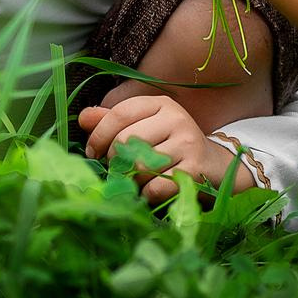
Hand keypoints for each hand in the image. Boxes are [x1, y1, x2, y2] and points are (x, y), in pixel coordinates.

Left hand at [76, 95, 255, 201]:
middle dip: (114, 161)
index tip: (92, 152)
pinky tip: (149, 191)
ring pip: (139, 166)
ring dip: (131, 180)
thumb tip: (83, 117)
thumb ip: (113, 121)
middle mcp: (176, 118)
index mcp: (160, 103)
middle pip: (126, 141)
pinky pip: (156, 186)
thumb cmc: (171, 145)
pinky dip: (147, 193)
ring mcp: (188, 143)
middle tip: (117, 170)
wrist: (214, 165)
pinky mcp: (195, 170)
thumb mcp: (146, 126)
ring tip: (135, 181)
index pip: (120, 114)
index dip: (99, 135)